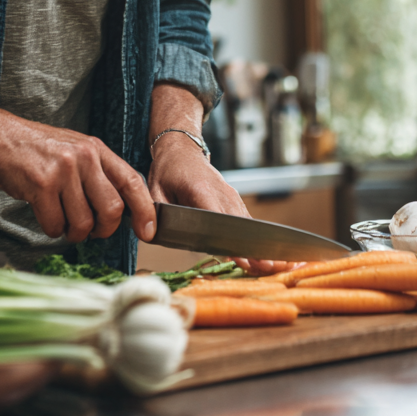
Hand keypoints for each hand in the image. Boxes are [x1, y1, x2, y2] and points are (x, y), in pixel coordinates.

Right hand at [0, 110, 156, 244]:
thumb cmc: (35, 148)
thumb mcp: (74, 149)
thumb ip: (96, 173)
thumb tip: (118, 210)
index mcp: (95, 149)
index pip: (131, 181)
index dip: (144, 209)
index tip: (147, 231)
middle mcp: (84, 156)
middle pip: (112, 210)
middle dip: (103, 229)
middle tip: (90, 229)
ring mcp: (63, 170)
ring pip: (83, 223)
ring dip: (73, 232)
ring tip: (61, 218)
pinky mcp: (41, 185)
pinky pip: (56, 225)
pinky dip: (52, 229)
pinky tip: (44, 214)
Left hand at [146, 129, 293, 275]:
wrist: (181, 147)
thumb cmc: (167, 170)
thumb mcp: (155, 189)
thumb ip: (155, 212)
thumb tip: (150, 234)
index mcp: (201, 189)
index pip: (219, 219)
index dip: (230, 240)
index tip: (242, 259)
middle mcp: (221, 191)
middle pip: (238, 223)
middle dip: (250, 247)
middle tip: (264, 268)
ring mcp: (230, 193)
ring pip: (245, 221)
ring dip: (255, 243)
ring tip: (267, 265)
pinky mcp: (233, 197)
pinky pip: (244, 217)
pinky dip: (252, 235)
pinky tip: (258, 253)